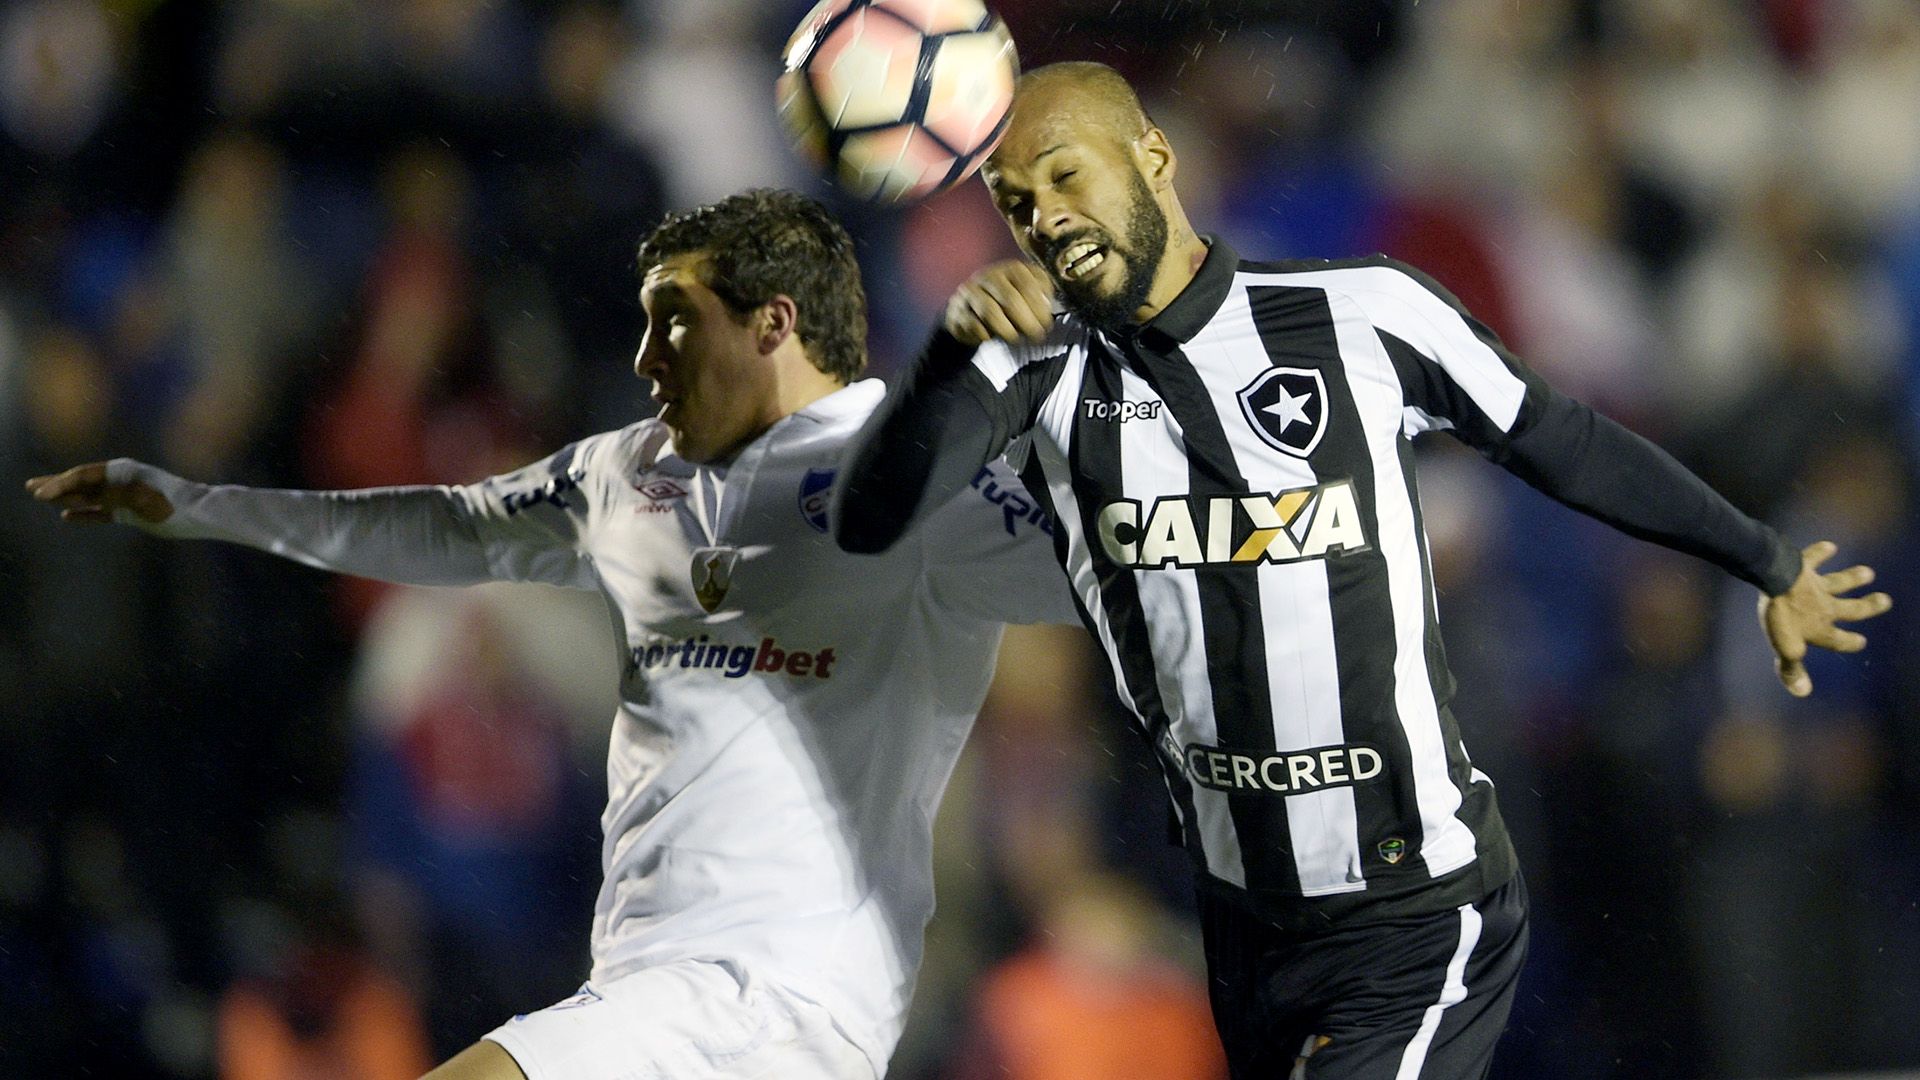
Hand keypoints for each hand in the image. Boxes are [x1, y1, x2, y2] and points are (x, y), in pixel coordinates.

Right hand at [25, 462, 171, 524]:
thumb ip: (107, 495)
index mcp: (121, 471)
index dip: (60, 483)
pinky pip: (100, 513)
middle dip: (55, 485)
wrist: (197, 512)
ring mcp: (123, 497)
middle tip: (30, 487)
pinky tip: (66, 516)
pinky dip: (84, 514)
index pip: (83, 475)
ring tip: (41, 498)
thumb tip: (82, 496)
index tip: (41, 494)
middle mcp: (120, 481)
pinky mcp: (130, 513)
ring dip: (65, 498)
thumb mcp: (137, 497)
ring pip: (88, 497)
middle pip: (81, 482)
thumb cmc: (169, 501)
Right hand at [944, 260, 1054, 345]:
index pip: (1028, 285)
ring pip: (990, 311)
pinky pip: (972, 324)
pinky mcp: (958, 310)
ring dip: (1007, 330)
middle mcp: (989, 276)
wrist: (969, 307)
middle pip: (1010, 298)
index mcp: (1010, 269)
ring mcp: (971, 292)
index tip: (1046, 324)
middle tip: (1036, 337)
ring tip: (1016, 339)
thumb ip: (1041, 292)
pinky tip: (992, 338)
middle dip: (1027, 322)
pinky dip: (985, 334)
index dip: (1040, 308)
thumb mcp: (1027, 290)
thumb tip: (1046, 303)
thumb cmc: (1007, 300)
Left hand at [1758, 541, 1890, 696]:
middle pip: (1850, 608)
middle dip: (1868, 606)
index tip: (1861, 641)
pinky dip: (1821, 553)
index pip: (1839, 639)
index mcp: (1820, 628)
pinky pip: (1814, 558)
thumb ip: (1792, 669)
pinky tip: (1830, 546)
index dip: (1849, 642)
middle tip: (1886, 600)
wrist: (1774, 578)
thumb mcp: (1786, 647)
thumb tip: (1803, 692)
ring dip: (1853, 578)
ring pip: (1839, 581)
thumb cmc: (1780, 615)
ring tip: (1868, 573)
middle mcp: (1824, 606)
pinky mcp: (1803, 565)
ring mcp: (1815, 584)